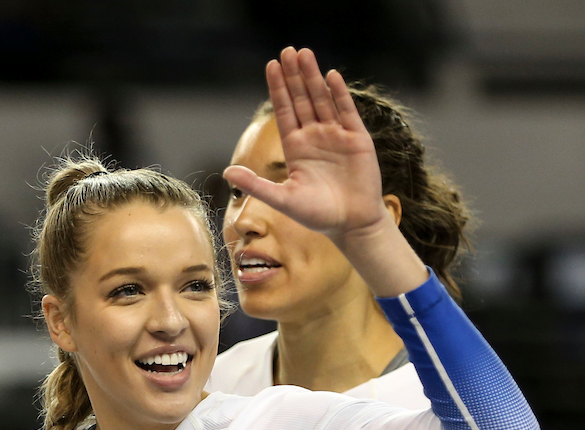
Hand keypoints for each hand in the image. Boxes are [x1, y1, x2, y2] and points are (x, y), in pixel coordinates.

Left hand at [222, 47, 386, 244]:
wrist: (353, 224)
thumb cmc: (319, 215)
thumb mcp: (283, 200)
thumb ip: (256, 185)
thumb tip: (226, 172)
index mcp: (296, 147)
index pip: (284, 111)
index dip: (278, 88)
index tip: (271, 65)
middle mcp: (315, 137)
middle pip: (302, 99)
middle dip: (294, 75)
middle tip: (287, 50)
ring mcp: (337, 136)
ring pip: (322, 100)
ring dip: (313, 77)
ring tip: (305, 54)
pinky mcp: (358, 140)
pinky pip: (347, 112)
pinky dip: (339, 94)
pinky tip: (330, 76)